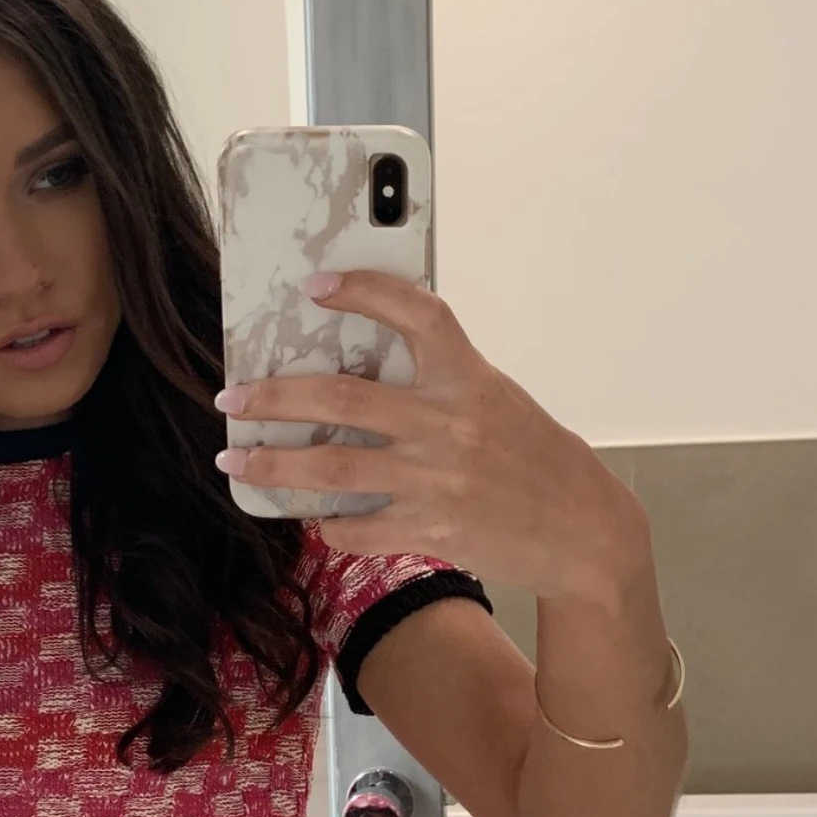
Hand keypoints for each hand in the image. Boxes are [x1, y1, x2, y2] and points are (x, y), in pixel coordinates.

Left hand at [214, 270, 647, 610]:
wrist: (583, 531)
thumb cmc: (536, 459)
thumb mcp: (498, 400)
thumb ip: (442, 380)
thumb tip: (366, 363)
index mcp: (470, 379)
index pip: (416, 313)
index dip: (364, 292)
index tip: (315, 285)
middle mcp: (449, 425)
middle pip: (341, 398)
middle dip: (274, 395)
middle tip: (233, 395)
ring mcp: (438, 481)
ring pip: (331, 467)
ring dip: (273, 463)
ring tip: (235, 458)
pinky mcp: (432, 530)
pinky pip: (356, 526)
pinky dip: (324, 522)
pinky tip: (305, 515)